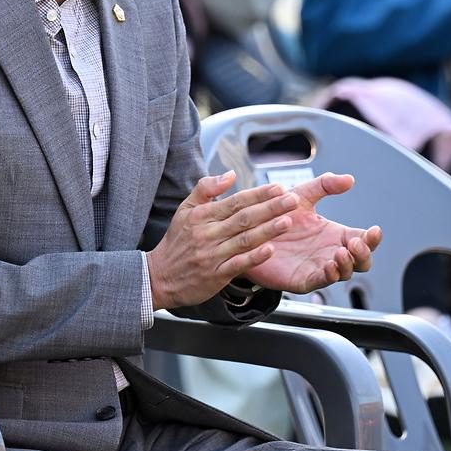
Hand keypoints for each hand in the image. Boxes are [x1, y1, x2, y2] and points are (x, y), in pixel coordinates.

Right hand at [146, 171, 300, 309]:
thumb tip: (230, 174)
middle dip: (270, 208)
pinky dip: (254, 257)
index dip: (258, 194)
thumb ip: (206, 189)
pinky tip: (270, 250)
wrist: (159, 277)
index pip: (235, 201)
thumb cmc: (176, 242)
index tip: (278, 188)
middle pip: (243, 218)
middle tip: (292, 200)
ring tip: (287, 221)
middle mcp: (207, 234)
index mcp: (202, 216)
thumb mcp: (185, 210)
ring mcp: (212, 255)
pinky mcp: (215, 275)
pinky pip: (237, 264)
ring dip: (267, 230)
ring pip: (244, 240)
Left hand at [238, 172, 380, 294]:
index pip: (363, 239)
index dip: (372, 238)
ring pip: (344, 273)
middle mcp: (329, 252)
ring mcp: (317, 267)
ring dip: (347, 264)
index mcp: (334, 234)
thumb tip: (349, 179)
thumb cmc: (275, 216)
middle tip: (356, 242)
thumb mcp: (302, 196)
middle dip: (364, 254)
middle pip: (361, 261)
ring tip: (341, 252)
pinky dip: (328, 275)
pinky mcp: (301, 280)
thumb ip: (324, 185)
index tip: (375, 230)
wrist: (247, 231)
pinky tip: (329, 265)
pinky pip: (320, 282)